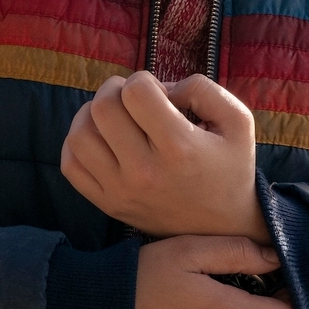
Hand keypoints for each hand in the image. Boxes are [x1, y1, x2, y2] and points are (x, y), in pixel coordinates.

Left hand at [60, 72, 266, 241]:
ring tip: (115, 117)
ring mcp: (121, 191)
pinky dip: (78, 143)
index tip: (158, 94)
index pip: (135, 92)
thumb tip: (161, 87)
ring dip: (92, 115)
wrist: (223, 228)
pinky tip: (102, 139)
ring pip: (79, 134)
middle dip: (115, 90)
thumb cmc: (231, 168)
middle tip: (134, 100)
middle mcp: (145, 171)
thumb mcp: (238, 121)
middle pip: (102, 107)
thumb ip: (202, 89)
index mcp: (179, 147)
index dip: (143, 80)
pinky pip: (71, 165)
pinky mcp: (108, 204)